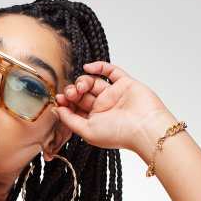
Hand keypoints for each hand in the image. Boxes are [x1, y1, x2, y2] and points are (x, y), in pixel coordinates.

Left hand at [55, 61, 171, 152]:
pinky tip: (88, 68)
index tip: (59, 99)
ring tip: (82, 86)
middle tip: (71, 93)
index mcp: (93, 121)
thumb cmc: (118, 134)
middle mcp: (103, 108)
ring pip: (93, 82)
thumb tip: (57, 110)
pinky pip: (110, 71)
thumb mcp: (87, 131)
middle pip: (82, 94)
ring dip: (83, 81)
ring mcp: (113, 94)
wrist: (144, 127)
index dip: (66, 102)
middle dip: (73, 91)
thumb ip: (70, 121)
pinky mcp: (124, 83)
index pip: (75, 108)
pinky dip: (98, 66)